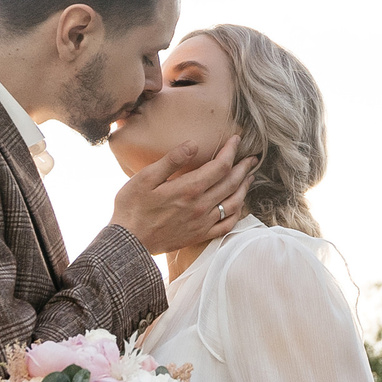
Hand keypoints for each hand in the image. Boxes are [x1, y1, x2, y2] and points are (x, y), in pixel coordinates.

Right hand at [111, 136, 259, 253]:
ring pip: (234, 203)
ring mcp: (203, 223)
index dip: (231, 151)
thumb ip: (171, 160)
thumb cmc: (132, 207)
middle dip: (244, 167)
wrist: (128, 242)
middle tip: (252, 157)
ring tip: (249, 177)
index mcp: (189, 189)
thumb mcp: (145, 178)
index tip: (236, 140)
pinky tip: (239, 205)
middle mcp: (201, 206)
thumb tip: (193, 144)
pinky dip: (238, 213)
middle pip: (231, 183)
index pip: (220, 166)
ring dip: (245, 188)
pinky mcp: (200, 236)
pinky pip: (227, 225)